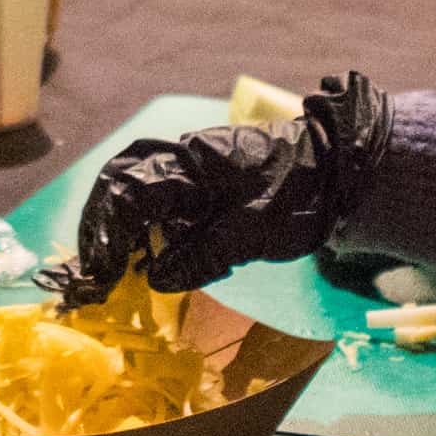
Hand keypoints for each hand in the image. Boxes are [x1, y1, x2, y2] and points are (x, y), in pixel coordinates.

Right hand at [53, 73, 392, 298]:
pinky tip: (147, 255)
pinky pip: (163, 198)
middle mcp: (184, 157)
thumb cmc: (299, 196)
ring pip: (138, 188)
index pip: (128, 193)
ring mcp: (194, 166)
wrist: (340, 169)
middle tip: (94, 268)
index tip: (100, 272)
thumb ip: (200, 256)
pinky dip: (146, 225)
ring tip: (111, 266)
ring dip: (120, 224)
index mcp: (190, 164)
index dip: (106, 233)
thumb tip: (153, 278)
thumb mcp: (252, 234)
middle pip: (121, 181)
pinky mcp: (206, 180)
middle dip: (101, 223)